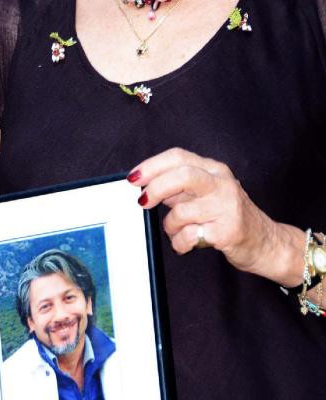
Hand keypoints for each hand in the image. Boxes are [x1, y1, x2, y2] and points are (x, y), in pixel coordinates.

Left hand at [128, 147, 303, 285]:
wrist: (266, 242)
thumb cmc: (228, 216)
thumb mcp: (206, 194)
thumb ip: (180, 187)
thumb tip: (145, 184)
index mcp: (214, 170)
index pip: (178, 157)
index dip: (151, 166)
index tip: (133, 178)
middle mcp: (222, 184)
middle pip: (182, 175)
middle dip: (156, 189)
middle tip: (143, 202)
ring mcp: (227, 207)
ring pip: (181, 212)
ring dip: (170, 226)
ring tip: (178, 231)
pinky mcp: (228, 231)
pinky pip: (190, 236)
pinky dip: (181, 243)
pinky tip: (188, 243)